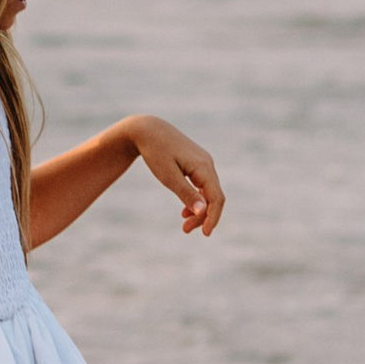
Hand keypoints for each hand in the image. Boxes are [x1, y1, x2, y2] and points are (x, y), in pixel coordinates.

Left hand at [130, 116, 222, 236]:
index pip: (217, 198)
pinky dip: (196, 199)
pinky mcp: (196, 163)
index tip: (205, 234)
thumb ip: (186, 194)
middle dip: (203, 216)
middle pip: (213, 197)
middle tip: (185, 230)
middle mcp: (207, 164)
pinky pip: (202, 185)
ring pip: (208, 192)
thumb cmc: (155, 152)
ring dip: (199, 210)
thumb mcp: (168, 176)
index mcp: (203, 167)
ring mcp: (203, 163)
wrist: (147, 129)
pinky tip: (185, 210)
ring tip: (184, 224)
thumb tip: (203, 212)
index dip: (213, 218)